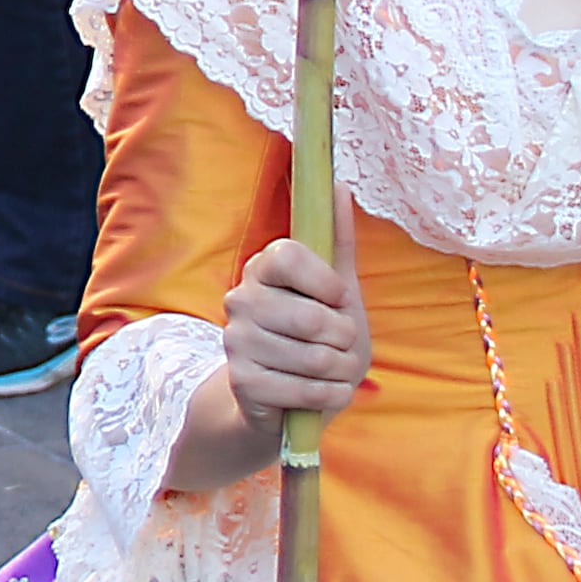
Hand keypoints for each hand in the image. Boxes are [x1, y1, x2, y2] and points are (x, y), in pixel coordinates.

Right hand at [220, 233, 368, 424]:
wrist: (288, 396)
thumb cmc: (319, 337)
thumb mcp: (336, 292)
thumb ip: (337, 240)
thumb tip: (339, 185)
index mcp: (262, 268)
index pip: (289, 256)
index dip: (325, 282)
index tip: (337, 298)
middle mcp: (240, 299)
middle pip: (311, 317)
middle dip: (344, 339)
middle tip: (339, 343)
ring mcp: (237, 341)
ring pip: (314, 358)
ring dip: (341, 371)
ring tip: (333, 370)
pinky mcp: (243, 382)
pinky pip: (306, 391)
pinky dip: (330, 396)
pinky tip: (323, 392)